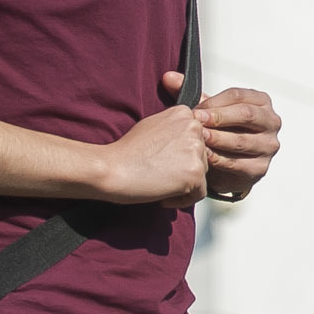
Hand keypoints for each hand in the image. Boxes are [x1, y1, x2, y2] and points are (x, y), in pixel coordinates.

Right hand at [96, 99, 210, 206]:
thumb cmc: (126, 152)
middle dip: (184, 168)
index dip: (180, 153)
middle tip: (160, 174)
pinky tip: (163, 196)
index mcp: (184, 113)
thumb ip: (174, 129)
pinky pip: (199, 193)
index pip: (196, 138)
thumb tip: (187, 142)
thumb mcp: (152, 126)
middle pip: (202, 156)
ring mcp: (196, 150)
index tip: (163, 160)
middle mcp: (194, 128)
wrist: (111, 168)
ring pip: (202, 174)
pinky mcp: (195, 173)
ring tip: (159, 184)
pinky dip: (182, 199)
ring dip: (184, 184)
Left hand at [189, 81, 282, 200]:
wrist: (228, 163)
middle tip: (197, 122)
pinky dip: (220, 160)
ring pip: (242, 140)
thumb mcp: (210, 110)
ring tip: (199, 139)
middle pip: (246, 115)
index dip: (215, 102)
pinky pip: (239, 163)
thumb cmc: (222, 130)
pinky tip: (205, 157)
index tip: (196, 109)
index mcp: (261, 103)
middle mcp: (270, 122)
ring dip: (218, 139)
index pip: (239, 96)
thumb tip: (168, 77)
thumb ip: (191, 94)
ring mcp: (268, 146)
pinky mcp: (260, 168)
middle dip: (219, 118)